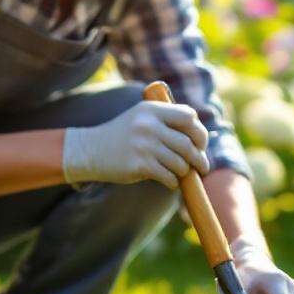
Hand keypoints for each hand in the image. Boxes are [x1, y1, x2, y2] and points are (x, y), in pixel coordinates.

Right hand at [62, 101, 209, 187]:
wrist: (91, 150)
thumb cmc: (123, 136)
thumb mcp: (141, 117)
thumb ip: (167, 120)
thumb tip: (200, 137)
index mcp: (152, 110)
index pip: (189, 117)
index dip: (200, 132)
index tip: (200, 144)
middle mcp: (149, 125)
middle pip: (188, 143)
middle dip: (200, 158)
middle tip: (203, 167)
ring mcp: (144, 145)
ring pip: (180, 163)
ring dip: (185, 171)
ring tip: (182, 173)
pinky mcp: (139, 165)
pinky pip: (169, 176)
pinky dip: (173, 182)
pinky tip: (170, 182)